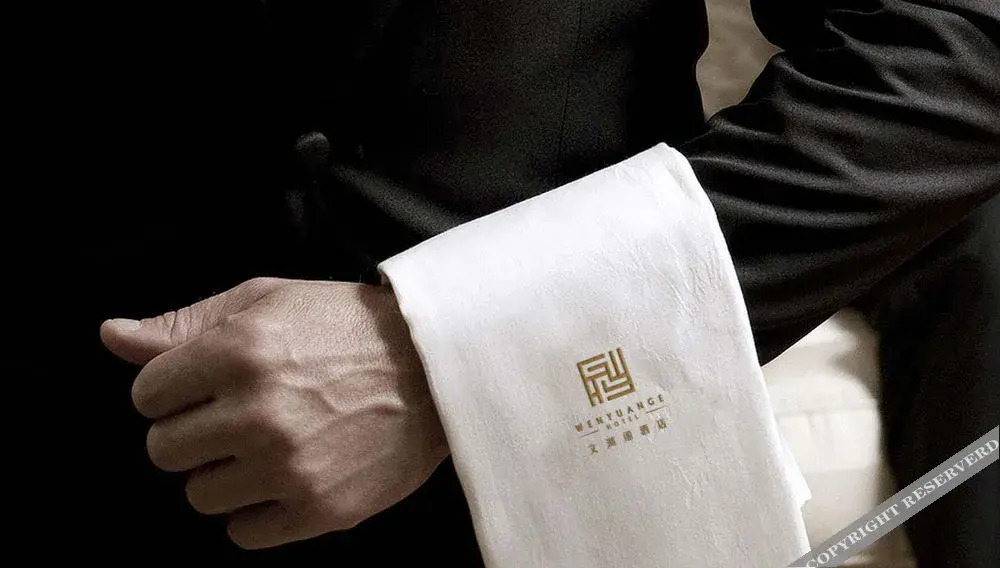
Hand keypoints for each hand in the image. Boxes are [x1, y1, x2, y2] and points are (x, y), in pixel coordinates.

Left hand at [101, 277, 447, 548]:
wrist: (434, 367)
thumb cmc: (346, 326)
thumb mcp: (265, 301)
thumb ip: (184, 323)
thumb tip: (110, 336)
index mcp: (240, 352)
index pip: (146, 394)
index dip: (173, 388)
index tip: (207, 384)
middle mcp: (258, 412)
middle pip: (163, 450)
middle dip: (191, 432)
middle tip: (237, 415)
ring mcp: (289, 466)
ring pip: (199, 495)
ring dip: (222, 472)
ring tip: (266, 444)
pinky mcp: (319, 508)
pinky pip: (242, 532)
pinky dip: (254, 510)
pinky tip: (283, 477)